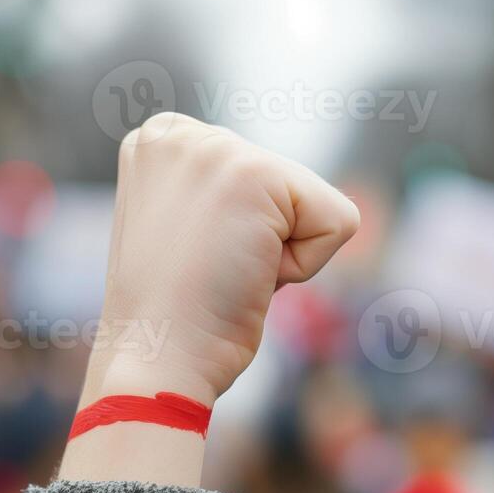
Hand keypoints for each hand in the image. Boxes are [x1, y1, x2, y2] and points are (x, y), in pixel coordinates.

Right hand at [63, 114, 358, 485]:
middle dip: (263, 241)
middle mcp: (178, 133)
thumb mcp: (184, 232)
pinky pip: (338, 221)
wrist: (156, 359)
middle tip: (210, 274)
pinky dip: (306, 267)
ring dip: (281, 255)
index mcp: (157, 142)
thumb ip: (219, 198)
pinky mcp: (258, 176)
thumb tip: (268, 205)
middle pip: (285, 185)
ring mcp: (215, 149)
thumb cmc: (172, 318)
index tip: (193, 262)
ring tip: (225, 275)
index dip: (240, 234)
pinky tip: (249, 276)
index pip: (254, 177)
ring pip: (311, 204)